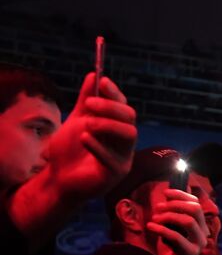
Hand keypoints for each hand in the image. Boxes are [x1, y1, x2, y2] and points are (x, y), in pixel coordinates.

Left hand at [45, 73, 137, 202]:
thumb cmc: (69, 150)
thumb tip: (94, 75)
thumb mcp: (76, 121)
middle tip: (89, 105)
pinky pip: (114, 158)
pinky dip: (99, 146)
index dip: (114, 94)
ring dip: (108, 125)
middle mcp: (124, 141)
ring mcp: (123, 157)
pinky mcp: (116, 173)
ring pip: (129, 135)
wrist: (59, 178)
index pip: (123, 106)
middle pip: (130, 117)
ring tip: (86, 125)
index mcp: (116, 127)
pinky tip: (84, 139)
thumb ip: (86, 101)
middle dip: (110, 108)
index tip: (102, 82)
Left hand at [149, 189, 208, 254]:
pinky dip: (161, 229)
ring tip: (155, 218)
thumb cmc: (170, 247)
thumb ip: (174, 213)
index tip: (166, 193)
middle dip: (175, 204)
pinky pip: (176, 236)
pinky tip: (150, 227)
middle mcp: (204, 233)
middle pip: (195, 210)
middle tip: (158, 207)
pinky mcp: (190, 253)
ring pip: (188, 221)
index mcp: (201, 225)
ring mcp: (199, 243)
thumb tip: (170, 194)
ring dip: (168, 216)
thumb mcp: (172, 227)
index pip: (196, 203)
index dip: (181, 195)